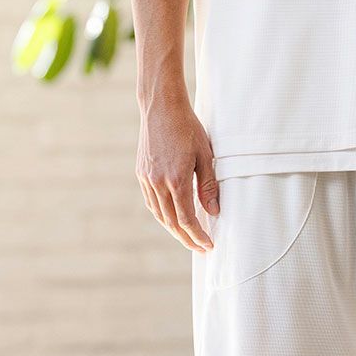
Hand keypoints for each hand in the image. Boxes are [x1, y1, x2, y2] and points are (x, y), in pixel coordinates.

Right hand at [136, 93, 218, 251]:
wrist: (161, 108)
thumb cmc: (188, 128)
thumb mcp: (205, 155)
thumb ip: (209, 186)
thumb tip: (214, 212)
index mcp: (176, 179)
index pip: (187, 219)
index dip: (197, 235)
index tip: (208, 245)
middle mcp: (158, 182)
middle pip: (171, 222)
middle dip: (186, 239)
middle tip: (200, 248)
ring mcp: (147, 178)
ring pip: (159, 214)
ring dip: (174, 229)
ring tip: (188, 237)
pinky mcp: (142, 173)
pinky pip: (151, 202)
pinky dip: (162, 214)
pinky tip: (172, 217)